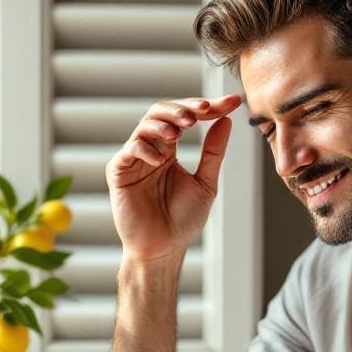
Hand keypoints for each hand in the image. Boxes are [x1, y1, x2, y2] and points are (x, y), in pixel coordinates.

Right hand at [106, 94, 241, 263]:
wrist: (163, 249)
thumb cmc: (182, 221)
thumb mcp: (205, 183)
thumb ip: (213, 153)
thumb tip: (226, 121)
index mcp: (169, 150)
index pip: (186, 119)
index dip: (209, 108)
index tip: (233, 103)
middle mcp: (150, 150)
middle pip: (162, 112)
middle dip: (183, 107)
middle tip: (204, 109)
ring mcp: (134, 159)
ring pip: (145, 124)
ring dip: (165, 121)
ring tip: (182, 129)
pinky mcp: (119, 172)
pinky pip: (129, 150)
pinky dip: (145, 148)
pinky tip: (161, 158)